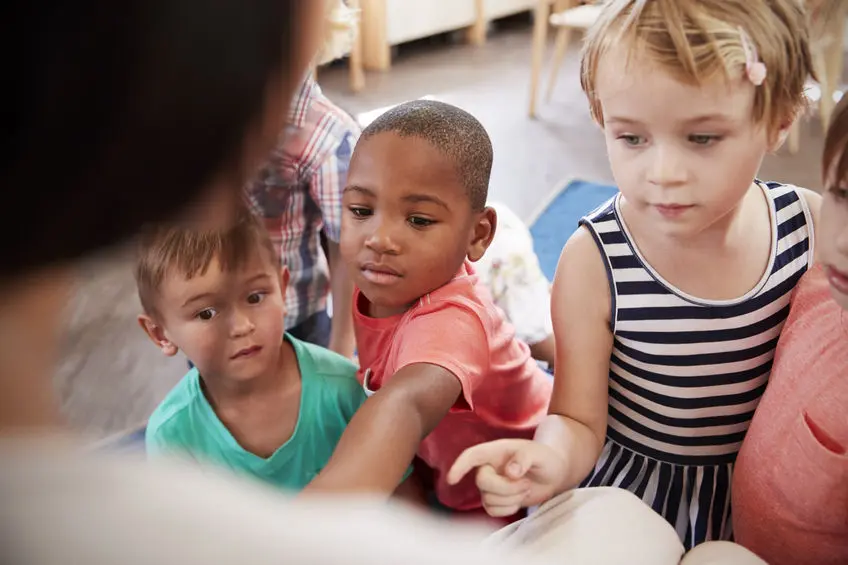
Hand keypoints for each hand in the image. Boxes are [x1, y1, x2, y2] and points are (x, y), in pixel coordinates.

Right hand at [447, 439, 567, 517]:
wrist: (554, 474)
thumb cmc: (545, 458)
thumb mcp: (538, 453)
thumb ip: (524, 458)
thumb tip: (510, 472)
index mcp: (495, 451)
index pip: (472, 456)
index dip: (459, 466)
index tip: (451, 479)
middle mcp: (489, 467)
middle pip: (482, 482)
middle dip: (505, 488)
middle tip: (526, 484)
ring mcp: (491, 484)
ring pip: (487, 499)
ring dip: (511, 499)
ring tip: (526, 488)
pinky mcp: (496, 500)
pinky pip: (492, 511)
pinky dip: (508, 509)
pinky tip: (519, 500)